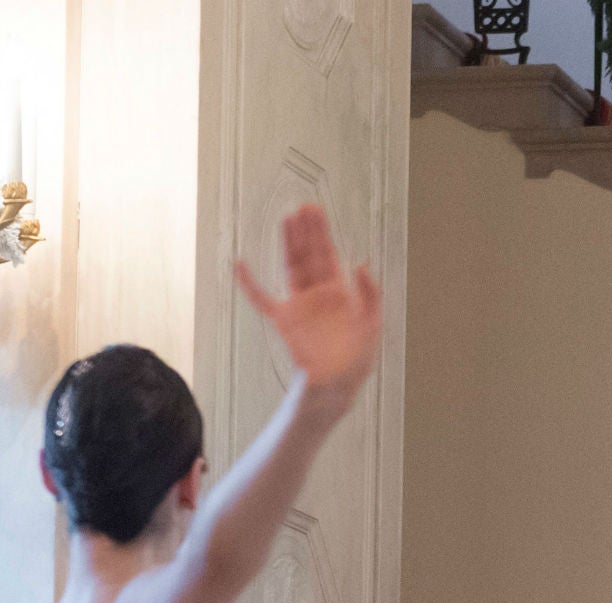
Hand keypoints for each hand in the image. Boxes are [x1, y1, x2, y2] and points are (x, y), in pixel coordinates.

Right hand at [234, 205, 381, 415]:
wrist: (337, 386)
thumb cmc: (356, 360)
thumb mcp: (372, 325)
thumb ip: (370, 295)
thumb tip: (360, 264)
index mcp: (339, 293)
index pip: (328, 255)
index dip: (321, 233)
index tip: (314, 211)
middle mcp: (317, 294)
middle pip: (309, 255)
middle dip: (306, 231)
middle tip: (302, 206)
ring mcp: (299, 306)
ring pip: (291, 267)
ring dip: (288, 244)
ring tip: (286, 219)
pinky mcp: (284, 322)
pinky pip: (262, 300)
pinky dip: (249, 284)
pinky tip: (239, 265)